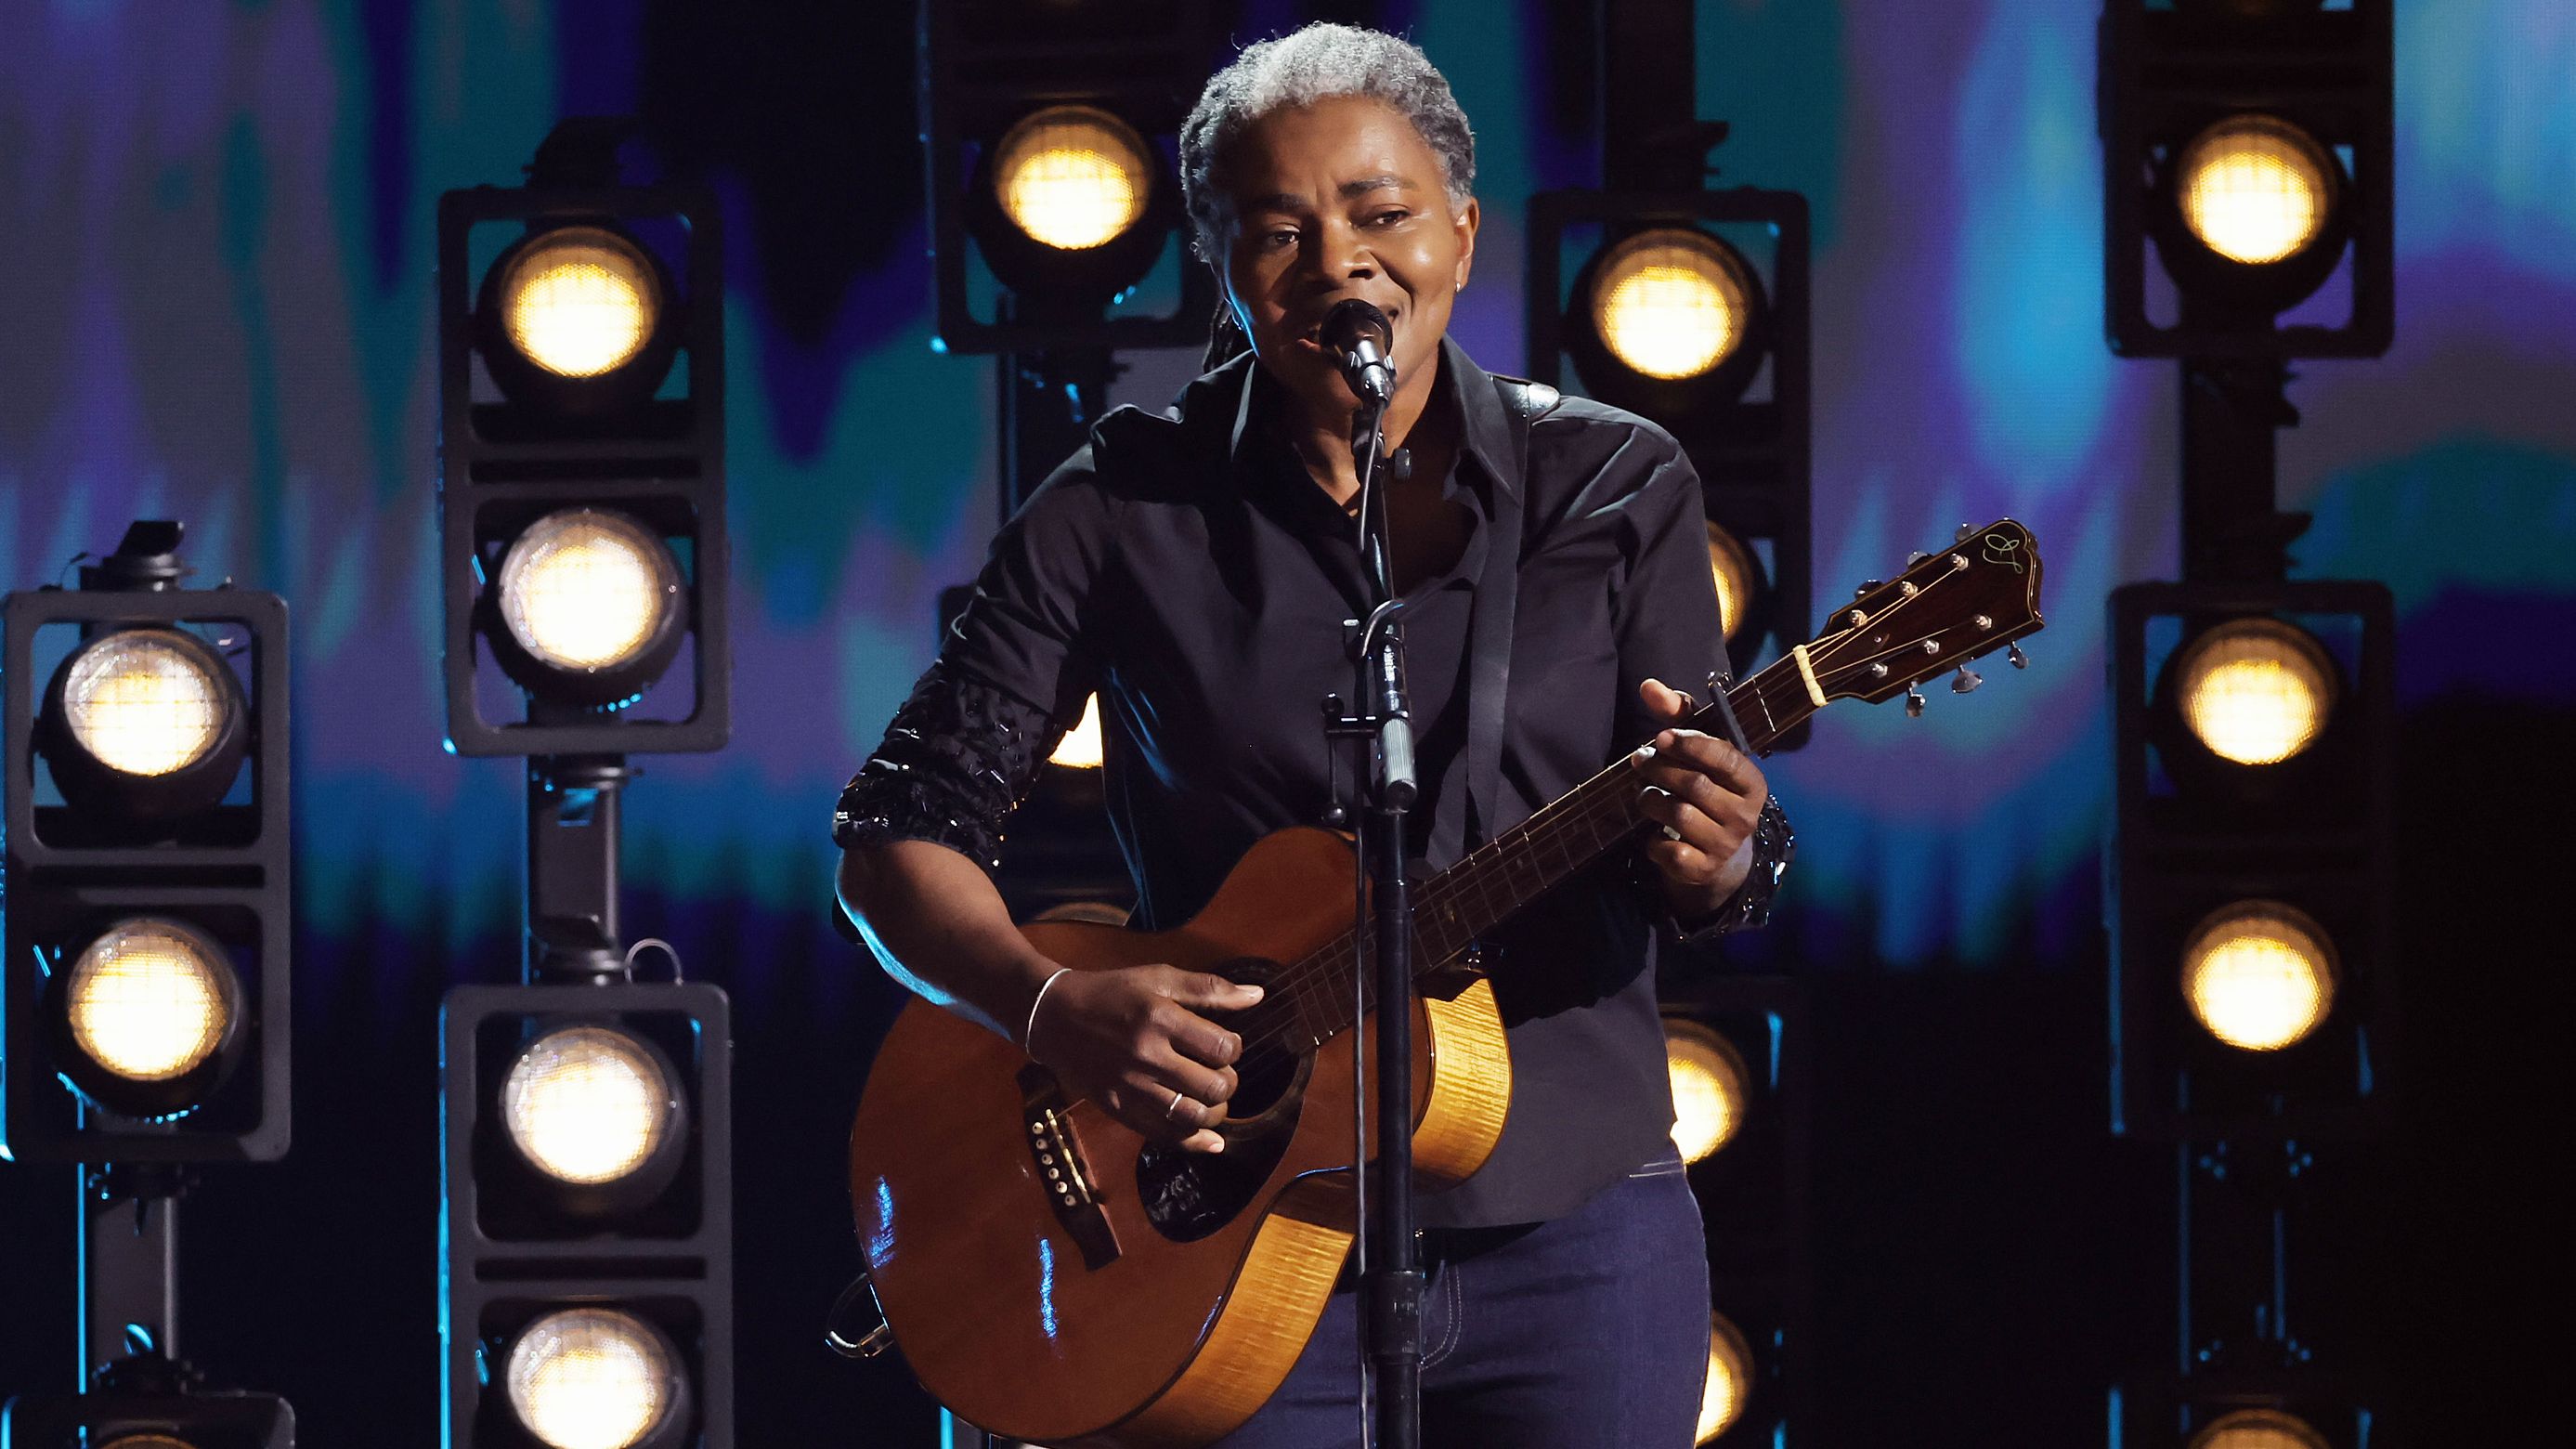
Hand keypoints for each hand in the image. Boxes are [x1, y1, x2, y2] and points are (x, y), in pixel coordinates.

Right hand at [1024, 964, 1264, 1153]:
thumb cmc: (1112, 993)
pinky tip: (1211, 1139)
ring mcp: (1130, 1087)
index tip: (1224, 1043)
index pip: (1222, 1048)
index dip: (1234, 1048)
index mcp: (1160, 1018)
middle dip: (1228, 1081)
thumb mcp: (1158, 978)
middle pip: (1213, 1086)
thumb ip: (1209, 989)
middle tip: (1219, 1072)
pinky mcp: (1118, 1109)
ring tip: (1210, 1096)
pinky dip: (1194, 1142)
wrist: (1053, 1017)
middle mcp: (1146, 1056)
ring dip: (1215, 1111)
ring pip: (1193, 1116)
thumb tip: (1257, 996)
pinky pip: (1165, 1136)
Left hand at [1631, 678, 1768, 916]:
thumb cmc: (1705, 786)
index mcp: (1753, 782)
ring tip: (1644, 793)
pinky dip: (1652, 840)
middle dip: (1660, 769)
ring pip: (1678, 815)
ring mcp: (1725, 845)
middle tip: (1639, 760)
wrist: (1715, 852)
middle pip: (1694, 784)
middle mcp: (1745, 816)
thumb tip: (1648, 685)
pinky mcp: (1703, 869)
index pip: (1726, 758)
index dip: (1690, 745)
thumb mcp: (1698, 751)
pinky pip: (1668, 851)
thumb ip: (1678, 716)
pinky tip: (1652, 832)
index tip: (1661, 737)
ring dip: (1651, 800)